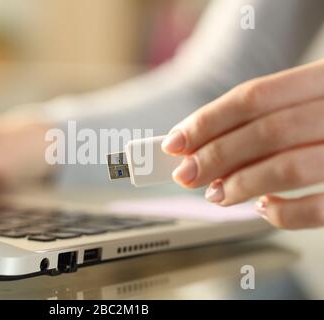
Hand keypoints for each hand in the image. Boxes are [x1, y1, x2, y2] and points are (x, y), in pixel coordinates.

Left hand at [162, 59, 323, 228]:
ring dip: (240, 184)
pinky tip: (264, 209)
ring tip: (215, 194)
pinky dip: (286, 213)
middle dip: (215, 156)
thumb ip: (272, 116)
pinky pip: (323, 207)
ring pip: (289, 167)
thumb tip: (208, 144)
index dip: (207, 121)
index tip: (176, 141)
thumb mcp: (315, 99)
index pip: (253, 97)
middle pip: (265, 132)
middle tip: (186, 173)